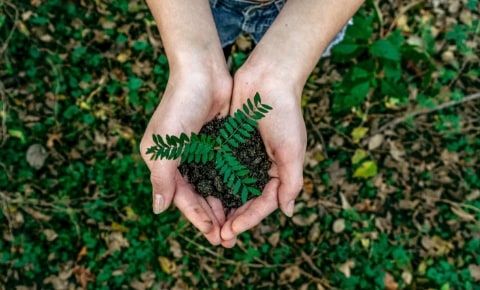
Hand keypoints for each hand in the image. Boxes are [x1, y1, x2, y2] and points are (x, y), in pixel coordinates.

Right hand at [140, 71, 232, 244]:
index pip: (181, 198)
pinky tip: (243, 198)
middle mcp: (180, 160)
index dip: (197, 218)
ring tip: (236, 224)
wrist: (203, 72)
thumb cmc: (180, 106)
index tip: (214, 236)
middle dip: (212, 217)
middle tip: (228, 238)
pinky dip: (231, 185)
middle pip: (197, 196)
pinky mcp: (216, 143)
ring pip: (212, 186)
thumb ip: (162, 178)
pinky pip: (223, 170)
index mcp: (163, 162)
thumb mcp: (165, 145)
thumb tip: (159, 210)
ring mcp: (199, 151)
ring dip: (223, 205)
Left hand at [220, 67, 306, 246]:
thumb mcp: (292, 150)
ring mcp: (244, 156)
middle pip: (245, 200)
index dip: (249, 219)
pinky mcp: (229, 144)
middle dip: (233, 219)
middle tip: (218, 236)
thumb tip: (287, 212)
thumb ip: (291, 182)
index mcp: (279, 171)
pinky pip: (219, 168)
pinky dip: (212, 182)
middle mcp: (261, 167)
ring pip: (230, 188)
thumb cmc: (284, 113)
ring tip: (208, 223)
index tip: (231, 231)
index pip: (263, 203)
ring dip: (220, 205)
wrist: (268, 78)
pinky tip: (200, 194)